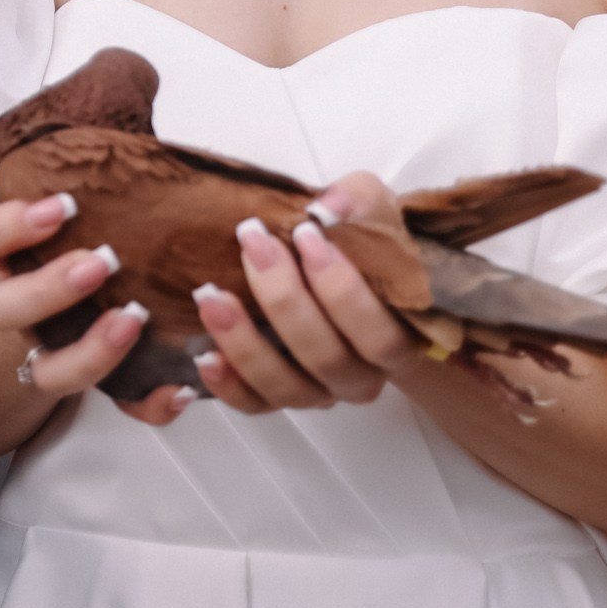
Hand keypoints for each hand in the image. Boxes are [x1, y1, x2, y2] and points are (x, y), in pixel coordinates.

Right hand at [0, 192, 188, 427]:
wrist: (48, 320)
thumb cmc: (68, 247)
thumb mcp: (70, 215)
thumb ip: (94, 189)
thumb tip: (150, 147)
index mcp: (6, 259)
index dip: (11, 225)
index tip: (61, 206)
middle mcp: (15, 309)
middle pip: (6, 309)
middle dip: (51, 288)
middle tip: (102, 263)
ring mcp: (47, 351)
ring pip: (47, 372)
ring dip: (92, 352)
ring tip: (135, 319)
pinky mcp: (92, 384)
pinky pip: (114, 406)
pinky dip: (147, 404)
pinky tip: (179, 388)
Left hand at [192, 170, 419, 416]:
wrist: (349, 273)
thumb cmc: (365, 247)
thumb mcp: (373, 210)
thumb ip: (359, 202)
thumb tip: (327, 208)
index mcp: (400, 337)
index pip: (377, 333)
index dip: (341, 290)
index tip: (305, 234)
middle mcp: (363, 376)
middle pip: (327, 358)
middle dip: (284, 300)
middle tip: (252, 243)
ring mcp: (321, 392)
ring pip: (287, 386)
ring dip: (246, 344)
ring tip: (212, 297)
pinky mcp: (281, 397)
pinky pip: (256, 405)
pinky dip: (229, 386)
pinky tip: (206, 356)